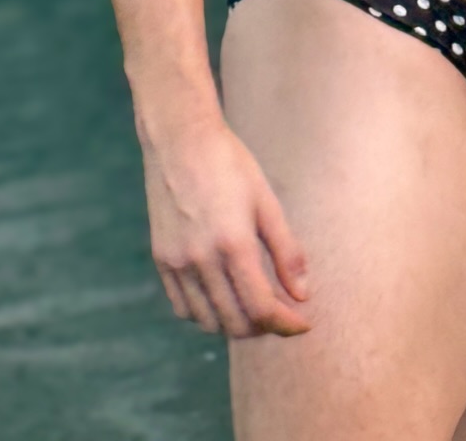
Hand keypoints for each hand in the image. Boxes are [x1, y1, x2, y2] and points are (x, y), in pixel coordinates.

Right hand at [141, 117, 311, 338]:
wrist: (180, 137)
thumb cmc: (229, 163)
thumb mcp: (266, 201)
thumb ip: (287, 252)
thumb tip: (303, 295)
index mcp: (234, 243)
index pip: (262, 309)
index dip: (287, 324)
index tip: (303, 323)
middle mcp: (202, 259)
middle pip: (236, 322)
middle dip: (264, 327)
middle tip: (281, 313)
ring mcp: (177, 261)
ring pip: (208, 321)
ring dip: (235, 324)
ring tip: (252, 307)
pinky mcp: (162, 258)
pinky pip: (183, 307)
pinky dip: (205, 314)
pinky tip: (222, 297)